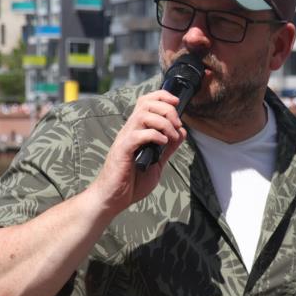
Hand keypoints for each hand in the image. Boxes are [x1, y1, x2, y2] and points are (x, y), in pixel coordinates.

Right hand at [88, 90, 185, 215]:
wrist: (114, 199)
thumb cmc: (131, 182)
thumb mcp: (157, 163)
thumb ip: (169, 148)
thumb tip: (182, 132)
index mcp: (137, 130)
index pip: (147, 101)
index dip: (162, 96)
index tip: (177, 103)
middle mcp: (130, 131)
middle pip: (146, 103)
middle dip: (167, 109)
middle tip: (177, 125)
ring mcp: (125, 139)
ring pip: (143, 115)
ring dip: (163, 122)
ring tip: (171, 136)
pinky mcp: (122, 151)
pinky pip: (138, 135)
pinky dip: (154, 135)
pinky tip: (162, 144)